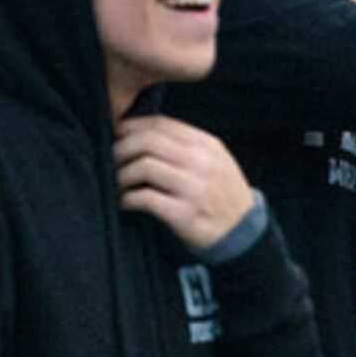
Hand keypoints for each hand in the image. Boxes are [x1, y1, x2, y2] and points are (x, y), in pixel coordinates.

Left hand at [113, 115, 256, 251]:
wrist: (243, 232)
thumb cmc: (221, 193)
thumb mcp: (213, 160)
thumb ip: (185, 144)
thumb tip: (141, 132)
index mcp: (206, 145)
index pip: (160, 123)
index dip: (131, 126)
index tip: (117, 134)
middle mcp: (200, 162)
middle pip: (147, 141)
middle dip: (121, 148)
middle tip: (111, 159)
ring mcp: (193, 188)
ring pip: (143, 167)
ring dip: (122, 175)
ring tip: (118, 183)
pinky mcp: (184, 214)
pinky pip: (146, 198)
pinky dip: (128, 199)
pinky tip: (125, 202)